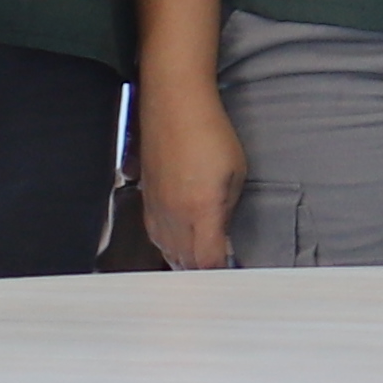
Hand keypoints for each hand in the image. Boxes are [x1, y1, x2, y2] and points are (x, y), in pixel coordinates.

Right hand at [135, 82, 246, 271]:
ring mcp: (156, 210)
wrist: (173, 106)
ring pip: (168, 253)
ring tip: (200, 268)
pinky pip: (155, 237)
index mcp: (201, 211)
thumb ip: (228, 209)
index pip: (209, 261)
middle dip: (204, 273)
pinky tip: (177, 248)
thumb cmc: (211, 134)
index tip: (233, 275)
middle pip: (186, 263)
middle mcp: (174, 217)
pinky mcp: (146, 201)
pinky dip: (168, 248)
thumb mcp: (236, 172)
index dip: (221, 273)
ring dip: (185, 263)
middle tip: (219, 276)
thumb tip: (224, 234)